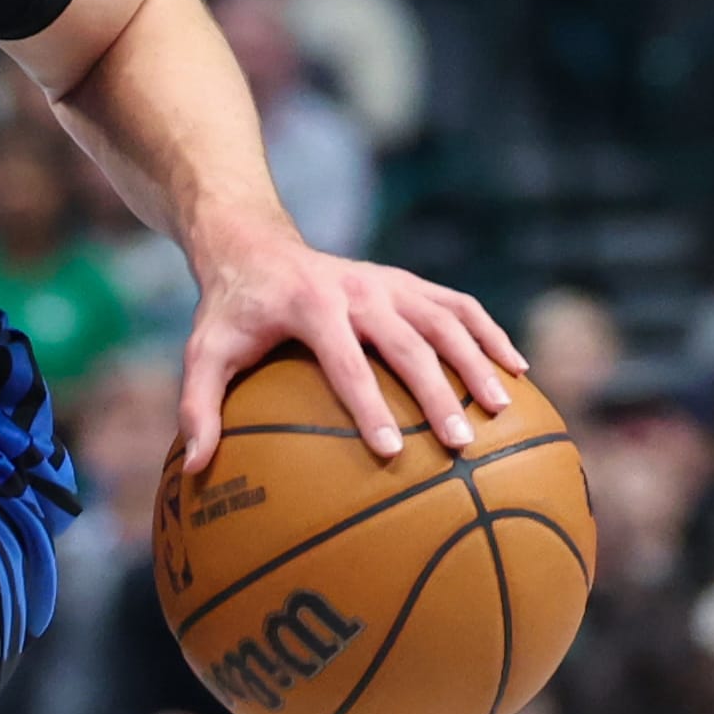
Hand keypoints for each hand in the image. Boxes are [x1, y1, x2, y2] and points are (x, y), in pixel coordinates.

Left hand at [174, 231, 525, 472]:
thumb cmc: (231, 312)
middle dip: (436, 393)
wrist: (255, 246)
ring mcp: (389, 281)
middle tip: (459, 443)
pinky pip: (460, 305)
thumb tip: (195, 468)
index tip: (388, 451)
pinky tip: (518, 371)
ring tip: (502, 410)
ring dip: (477, 362)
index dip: (367, 405)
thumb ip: (198, 405)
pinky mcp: (409, 282)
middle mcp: (358, 287)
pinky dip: (491, 333)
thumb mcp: (204, 351)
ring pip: (445, 319)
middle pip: (407, 342)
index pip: (345, 360)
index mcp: (310, 305)